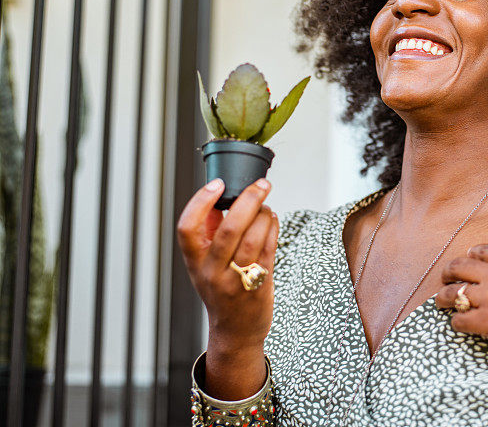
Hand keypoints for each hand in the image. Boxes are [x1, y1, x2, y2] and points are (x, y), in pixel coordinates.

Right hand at [176, 177, 278, 349]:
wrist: (235, 331)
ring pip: (253, 238)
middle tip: (261, 184)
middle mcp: (212, 272)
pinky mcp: (259, 284)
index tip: (217, 183)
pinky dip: (272, 228)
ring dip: (264, 215)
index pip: (187, 229)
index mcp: (195, 262)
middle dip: (248, 200)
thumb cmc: (221, 290)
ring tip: (266, 205)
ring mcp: (235, 280)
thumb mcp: (205, 264)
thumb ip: (208, 233)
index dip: (200, 202)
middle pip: (228, 229)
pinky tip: (272, 220)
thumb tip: (217, 200)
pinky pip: (268, 249)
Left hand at [434, 244, 487, 357]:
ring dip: (443, 297)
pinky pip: (460, 319)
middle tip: (445, 278)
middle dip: (449, 272)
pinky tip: (459, 324)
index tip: (467, 258)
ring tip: (440, 302)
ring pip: (454, 293)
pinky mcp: (486, 321)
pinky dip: (457, 322)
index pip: (482, 251)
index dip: (471, 255)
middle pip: (460, 267)